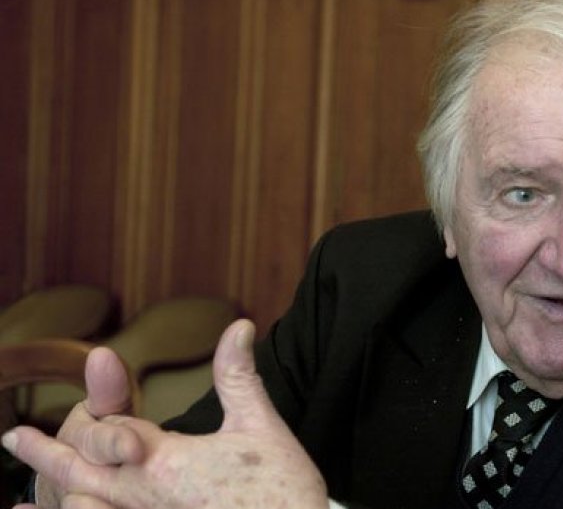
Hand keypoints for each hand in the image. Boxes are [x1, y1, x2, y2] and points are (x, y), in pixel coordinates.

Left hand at [2, 319, 328, 508]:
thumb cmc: (281, 488)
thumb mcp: (260, 424)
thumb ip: (238, 375)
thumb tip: (239, 326)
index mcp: (166, 461)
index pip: (114, 434)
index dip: (105, 423)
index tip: (86, 411)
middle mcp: (146, 496)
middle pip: (82, 472)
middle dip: (46, 454)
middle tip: (14, 440)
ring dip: (58, 497)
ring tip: (26, 500)